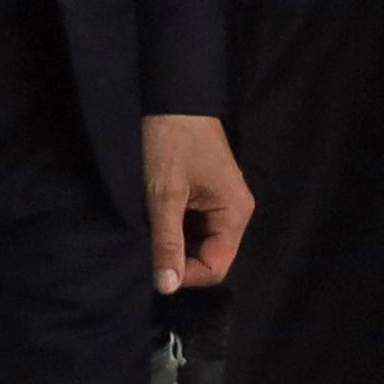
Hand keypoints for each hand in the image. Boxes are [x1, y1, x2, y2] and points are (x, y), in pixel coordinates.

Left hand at [142, 113, 250, 293]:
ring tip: (151, 226)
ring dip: (175, 242)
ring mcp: (222, 203)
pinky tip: (156, 215)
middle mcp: (235, 212)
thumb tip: (166, 287)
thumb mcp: (164, 193)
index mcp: (235, 213)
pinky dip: (175, 227)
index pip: (216, 267)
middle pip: (210, 257)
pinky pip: (195, 226)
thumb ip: (167, 241)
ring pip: (200, 243)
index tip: (154, 264)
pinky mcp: (208, 195)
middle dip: (179, 257)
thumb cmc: (170, 141)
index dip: (186, 275)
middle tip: (148, 243)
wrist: (173, 96)